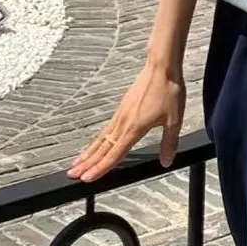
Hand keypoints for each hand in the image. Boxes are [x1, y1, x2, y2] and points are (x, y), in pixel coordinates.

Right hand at [69, 60, 185, 182]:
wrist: (161, 67)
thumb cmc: (168, 91)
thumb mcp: (174, 120)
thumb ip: (169, 142)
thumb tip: (166, 162)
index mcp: (134, 128)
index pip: (114, 154)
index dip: (101, 168)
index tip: (87, 179)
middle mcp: (124, 122)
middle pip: (102, 148)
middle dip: (87, 163)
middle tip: (72, 175)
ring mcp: (121, 114)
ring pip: (101, 138)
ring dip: (89, 152)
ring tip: (77, 163)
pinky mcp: (123, 107)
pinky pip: (107, 128)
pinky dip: (98, 139)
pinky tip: (97, 143)